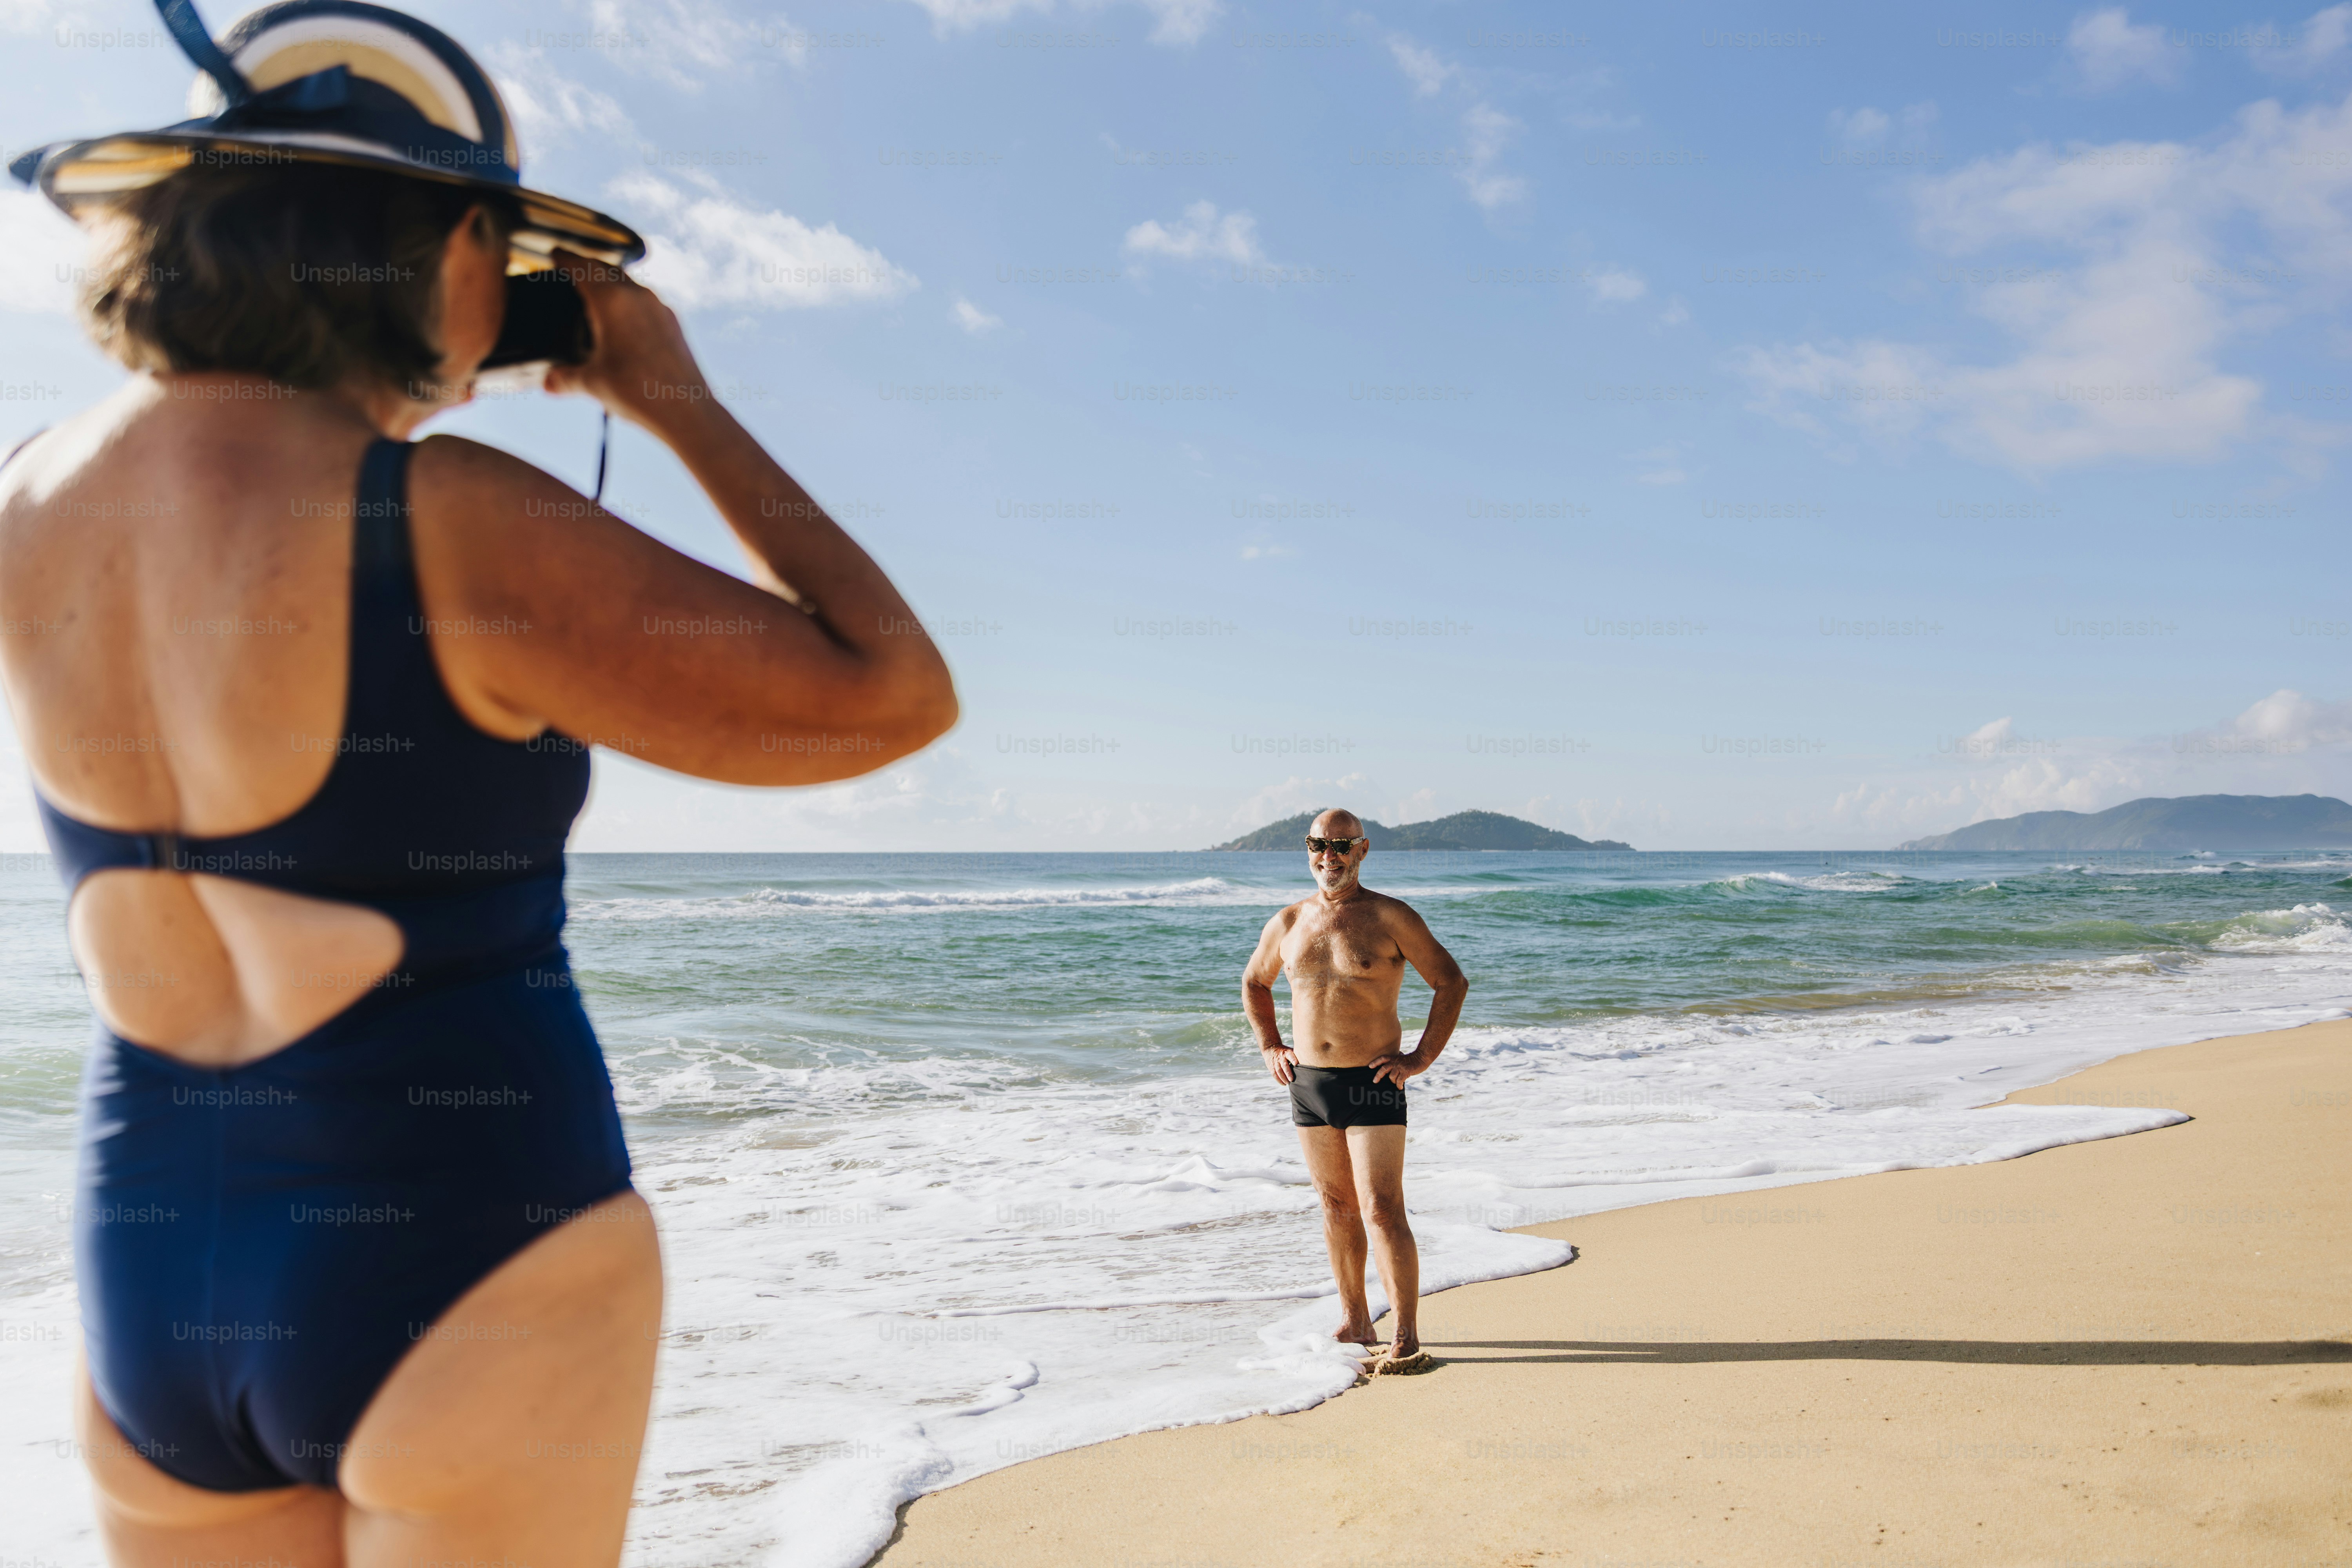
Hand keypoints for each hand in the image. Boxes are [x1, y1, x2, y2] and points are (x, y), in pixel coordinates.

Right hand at [541, 248, 709, 432]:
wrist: (688, 411)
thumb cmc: (639, 393)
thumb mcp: (592, 384)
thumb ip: (565, 378)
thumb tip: (548, 382)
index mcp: (611, 301)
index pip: (581, 268)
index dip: (564, 258)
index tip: (555, 252)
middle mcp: (638, 295)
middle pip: (606, 268)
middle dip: (586, 264)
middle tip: (572, 265)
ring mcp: (660, 306)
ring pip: (629, 281)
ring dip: (610, 278)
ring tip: (596, 287)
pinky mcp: (673, 321)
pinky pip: (645, 298)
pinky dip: (629, 296)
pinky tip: (625, 313)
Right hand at [1262, 1045, 1296, 1085]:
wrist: (1271, 1048)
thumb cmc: (1285, 1051)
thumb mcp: (1290, 1050)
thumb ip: (1297, 1055)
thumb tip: (1310, 1060)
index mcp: (1287, 1052)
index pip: (1290, 1055)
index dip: (1293, 1059)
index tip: (1296, 1063)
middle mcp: (1281, 1057)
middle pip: (1284, 1065)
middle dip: (1287, 1072)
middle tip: (1291, 1079)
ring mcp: (1275, 1062)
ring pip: (1278, 1071)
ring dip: (1283, 1077)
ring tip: (1287, 1083)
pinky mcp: (1271, 1067)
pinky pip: (1274, 1074)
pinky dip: (1279, 1080)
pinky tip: (1283, 1084)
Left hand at [1368, 1049, 1424, 1086]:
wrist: (1421, 1057)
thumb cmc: (1411, 1059)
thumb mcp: (1401, 1058)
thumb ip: (1395, 1061)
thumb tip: (1390, 1069)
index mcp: (1393, 1058)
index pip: (1382, 1059)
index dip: (1376, 1062)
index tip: (1370, 1066)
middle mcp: (1395, 1062)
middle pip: (1383, 1069)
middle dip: (1378, 1075)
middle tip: (1374, 1081)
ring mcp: (1400, 1066)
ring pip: (1391, 1077)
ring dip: (1393, 1082)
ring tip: (1396, 1083)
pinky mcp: (1406, 1071)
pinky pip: (1399, 1081)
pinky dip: (1399, 1085)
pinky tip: (1400, 1087)